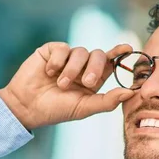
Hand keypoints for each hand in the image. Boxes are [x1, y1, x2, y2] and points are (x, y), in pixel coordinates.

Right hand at [0, 42, 133, 130]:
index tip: (128, 48)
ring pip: (80, 52)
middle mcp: (82, 66)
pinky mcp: (51, 51)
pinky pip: (63, 48)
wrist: (27, 106)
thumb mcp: (85, 108)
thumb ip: (108, 101)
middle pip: (98, 55)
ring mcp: (67, 58)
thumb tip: (131, 93)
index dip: (119, 53)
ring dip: (73, 70)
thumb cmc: (57, 110)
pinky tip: (49, 73)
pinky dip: (58, 61)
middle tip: (87, 82)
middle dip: (95, 68)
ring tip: (61, 84)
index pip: (110, 62)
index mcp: (94, 79)